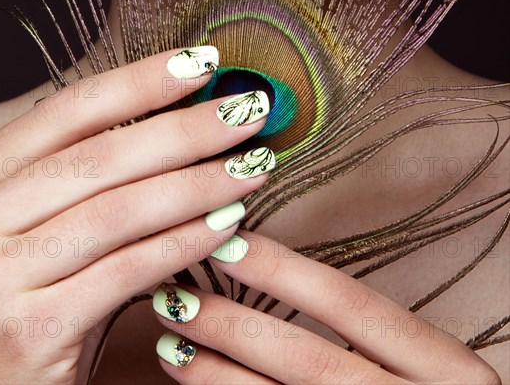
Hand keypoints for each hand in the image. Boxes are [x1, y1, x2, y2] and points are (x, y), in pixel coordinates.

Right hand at [0, 48, 271, 383]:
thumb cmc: (23, 302)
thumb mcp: (40, 231)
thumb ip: (86, 186)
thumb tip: (176, 132)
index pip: (68, 112)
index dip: (139, 81)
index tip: (201, 63)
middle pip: (101, 156)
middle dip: (187, 129)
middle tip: (247, 112)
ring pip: (121, 210)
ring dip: (200, 185)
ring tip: (252, 166)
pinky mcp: (25, 330)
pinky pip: (128, 269)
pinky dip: (185, 242)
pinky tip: (228, 224)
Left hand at [153, 231, 500, 384]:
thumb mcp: (422, 360)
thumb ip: (368, 328)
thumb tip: (269, 267)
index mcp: (444, 365)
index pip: (349, 303)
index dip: (282, 271)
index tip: (226, 241)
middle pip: (306, 358)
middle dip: (234, 324)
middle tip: (177, 292)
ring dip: (216, 370)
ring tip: (169, 338)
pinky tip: (194, 378)